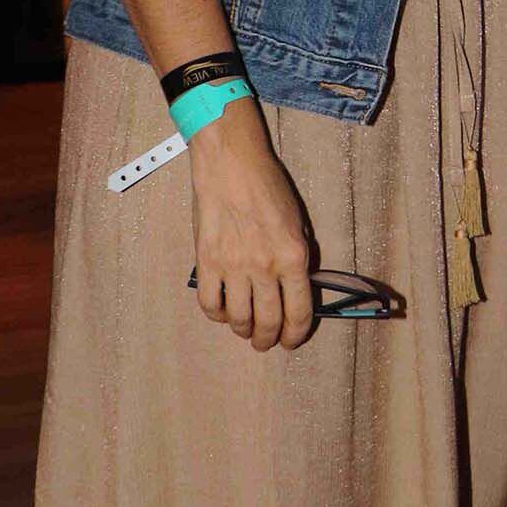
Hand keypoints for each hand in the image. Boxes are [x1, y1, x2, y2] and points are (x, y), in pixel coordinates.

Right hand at [187, 98, 314, 351]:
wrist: (231, 164)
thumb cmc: (268, 186)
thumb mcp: (298, 222)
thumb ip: (297, 258)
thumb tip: (296, 288)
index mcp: (294, 257)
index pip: (299, 312)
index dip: (296, 334)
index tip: (291, 341)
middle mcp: (266, 267)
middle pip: (268, 321)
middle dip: (268, 340)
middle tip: (265, 343)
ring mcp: (234, 266)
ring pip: (239, 318)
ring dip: (243, 330)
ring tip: (244, 329)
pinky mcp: (206, 262)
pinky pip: (209, 303)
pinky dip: (216, 314)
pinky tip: (222, 311)